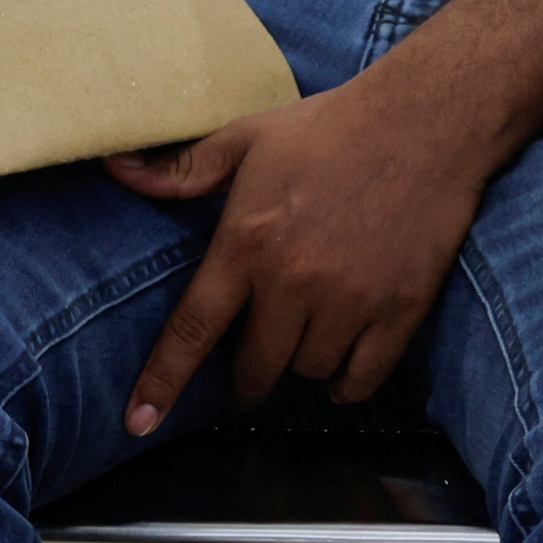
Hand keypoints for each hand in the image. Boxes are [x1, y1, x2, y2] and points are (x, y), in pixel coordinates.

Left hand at [106, 71, 502, 435]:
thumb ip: (183, 169)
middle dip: (248, 375)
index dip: (162, 382)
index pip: (192, 330)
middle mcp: (294, 280)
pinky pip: (362, 377)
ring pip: (308, 371)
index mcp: (247, 243)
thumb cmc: (331, 127)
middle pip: (255, 367)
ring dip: (301, 363)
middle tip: (254, 362)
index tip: (138, 422)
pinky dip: (347, 383)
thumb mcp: (248, 137)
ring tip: (308, 337)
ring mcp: (351, 299)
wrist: (428, 120)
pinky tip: (342, 367)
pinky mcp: (402, 308)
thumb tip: (115, 168)